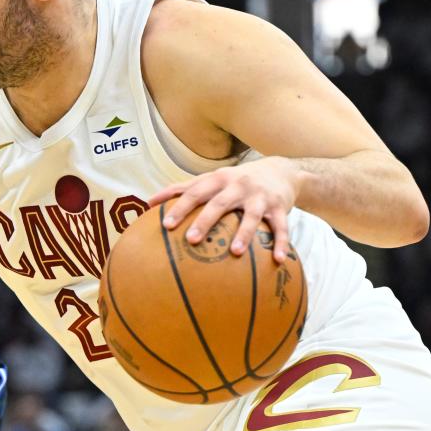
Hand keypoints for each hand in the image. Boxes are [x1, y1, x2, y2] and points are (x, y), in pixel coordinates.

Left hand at [148, 156, 299, 262]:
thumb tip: (148, 202)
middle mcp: (238, 186)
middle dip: (205, 221)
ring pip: (252, 216)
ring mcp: (260, 197)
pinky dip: (281, 243)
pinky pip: (282, 227)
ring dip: (244, 234)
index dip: (180, 207)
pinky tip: (278, 260)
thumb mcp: (211, 179)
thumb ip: (181, 189)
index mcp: (218, 180)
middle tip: (192, 240)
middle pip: (219, 204)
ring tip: (234, 253)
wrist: (280, 171)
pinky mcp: (280, 208)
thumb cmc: (234, 181)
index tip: (166, 225)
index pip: (195, 193)